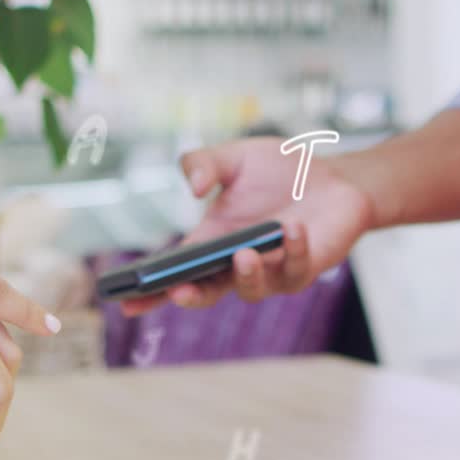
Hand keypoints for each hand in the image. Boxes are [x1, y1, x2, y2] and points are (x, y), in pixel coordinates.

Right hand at [120, 137, 373, 315]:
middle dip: (192, 297)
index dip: (150, 292)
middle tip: (180, 291)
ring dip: (246, 275)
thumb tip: (192, 187)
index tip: (126, 302)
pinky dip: (292, 249)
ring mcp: (271, 272)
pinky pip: (294, 268)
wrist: (334, 176)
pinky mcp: (303, 269)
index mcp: (211, 241)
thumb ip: (204, 162)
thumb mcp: (235, 156)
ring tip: (244, 252)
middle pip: (207, 294)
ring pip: (251, 290)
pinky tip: (292, 228)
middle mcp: (236, 263)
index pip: (175, 273)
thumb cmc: (281, 171)